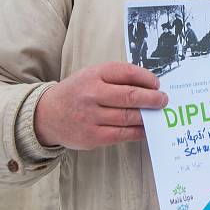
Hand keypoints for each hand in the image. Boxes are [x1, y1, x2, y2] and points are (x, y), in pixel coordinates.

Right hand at [34, 62, 167, 149]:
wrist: (47, 115)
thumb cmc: (77, 93)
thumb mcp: (91, 75)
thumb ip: (116, 77)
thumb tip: (149, 86)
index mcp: (94, 74)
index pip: (127, 73)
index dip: (147, 78)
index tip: (157, 84)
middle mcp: (92, 94)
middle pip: (131, 96)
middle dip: (153, 99)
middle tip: (163, 100)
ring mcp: (91, 117)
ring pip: (128, 117)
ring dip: (147, 116)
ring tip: (157, 114)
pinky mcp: (91, 137)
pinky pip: (122, 134)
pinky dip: (138, 132)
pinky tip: (146, 129)